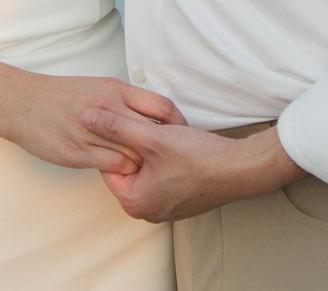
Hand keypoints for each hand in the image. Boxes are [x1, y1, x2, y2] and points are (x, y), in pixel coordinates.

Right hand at [0, 72, 184, 174]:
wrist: (20, 101)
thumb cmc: (59, 95)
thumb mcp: (97, 86)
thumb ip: (124, 100)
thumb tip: (151, 115)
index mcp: (115, 89)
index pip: (161, 107)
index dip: (177, 125)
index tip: (182, 136)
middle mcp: (107, 109)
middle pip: (152, 133)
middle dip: (164, 150)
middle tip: (171, 161)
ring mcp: (92, 131)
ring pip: (135, 154)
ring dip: (143, 164)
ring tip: (149, 171)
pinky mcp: (77, 152)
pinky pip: (113, 166)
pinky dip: (123, 172)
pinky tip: (122, 173)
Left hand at [82, 112, 303, 221]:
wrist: (241, 169)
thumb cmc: (200, 159)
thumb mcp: (152, 137)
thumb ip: (116, 127)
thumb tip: (86, 117)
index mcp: (133, 201)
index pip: (108, 162)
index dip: (117, 138)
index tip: (128, 123)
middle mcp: (146, 210)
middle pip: (127, 166)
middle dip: (136, 143)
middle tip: (152, 128)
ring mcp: (164, 207)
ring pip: (146, 168)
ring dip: (152, 148)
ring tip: (167, 135)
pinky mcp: (179, 199)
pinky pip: (161, 174)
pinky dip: (165, 157)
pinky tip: (178, 144)